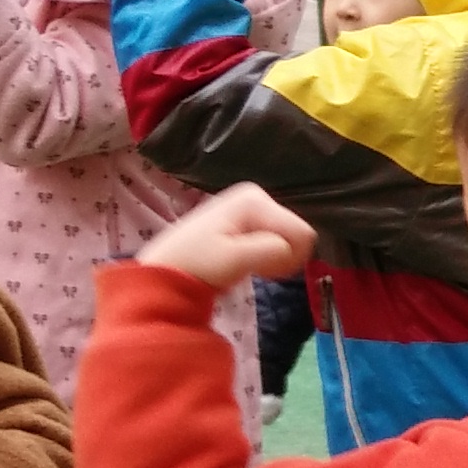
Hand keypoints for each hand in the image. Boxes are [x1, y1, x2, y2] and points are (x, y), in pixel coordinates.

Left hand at [141, 183, 316, 288]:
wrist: (167, 270)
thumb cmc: (197, 264)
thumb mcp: (234, 259)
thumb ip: (269, 251)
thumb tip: (289, 249)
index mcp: (255, 199)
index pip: (301, 232)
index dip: (287, 257)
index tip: (262, 270)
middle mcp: (257, 196)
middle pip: (296, 234)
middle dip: (281, 256)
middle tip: (253, 269)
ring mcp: (254, 208)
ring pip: (289, 240)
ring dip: (274, 259)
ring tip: (247, 266)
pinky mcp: (250, 222)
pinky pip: (278, 242)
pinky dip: (269, 258)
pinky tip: (247, 263)